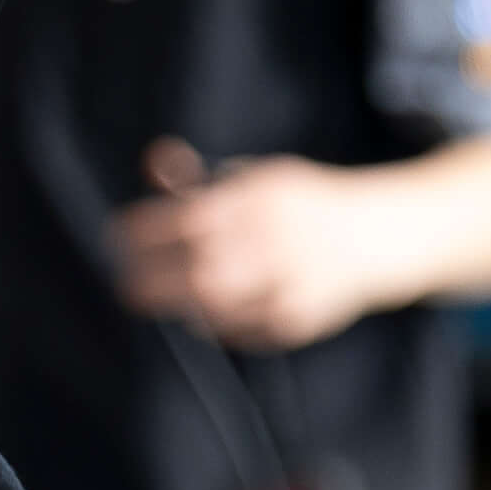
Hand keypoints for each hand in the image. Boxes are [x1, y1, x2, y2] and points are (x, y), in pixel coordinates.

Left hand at [111, 142, 384, 349]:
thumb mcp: (253, 179)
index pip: (189, 218)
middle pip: (201, 273)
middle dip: (151, 282)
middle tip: (126, 284)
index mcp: (262, 199)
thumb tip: (152, 159)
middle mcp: (279, 241)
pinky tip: (204, 312)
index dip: (145, 232)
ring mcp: (292, 284)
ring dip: (179, 305)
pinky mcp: (299, 319)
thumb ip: (200, 178)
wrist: (374, 236)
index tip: (116, 238)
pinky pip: (239, 330)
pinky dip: (213, 323)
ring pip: (217, 308)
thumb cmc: (295, 204)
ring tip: (163, 297)